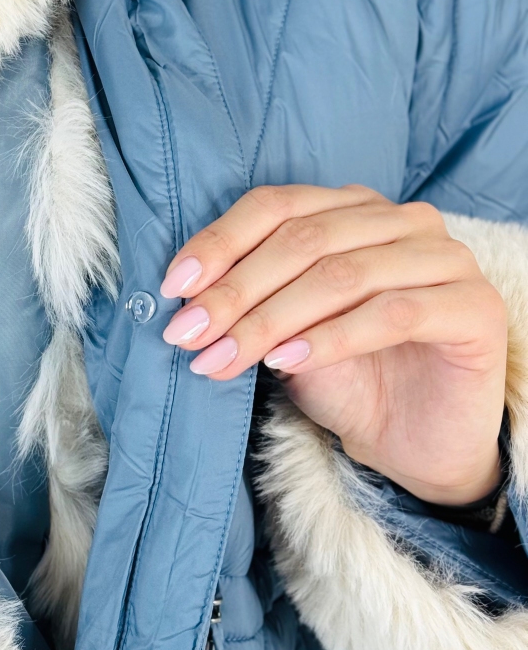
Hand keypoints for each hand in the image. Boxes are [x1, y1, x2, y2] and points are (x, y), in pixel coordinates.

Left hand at [159, 185, 507, 505]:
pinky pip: (393, 313)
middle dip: (236, 291)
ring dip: (270, 319)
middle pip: (303, 240)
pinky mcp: (475, 307)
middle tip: (188, 333)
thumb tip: (183, 293)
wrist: (413, 443)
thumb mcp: (284, 331)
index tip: (175, 287)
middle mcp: (403, 220)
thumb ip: (248, 299)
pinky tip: (287, 361)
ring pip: (341, 275)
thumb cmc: (347, 378)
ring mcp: (446, 258)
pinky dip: (332, 337)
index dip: (220, 242)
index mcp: (353, 208)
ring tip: (223, 358)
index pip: (277, 206)